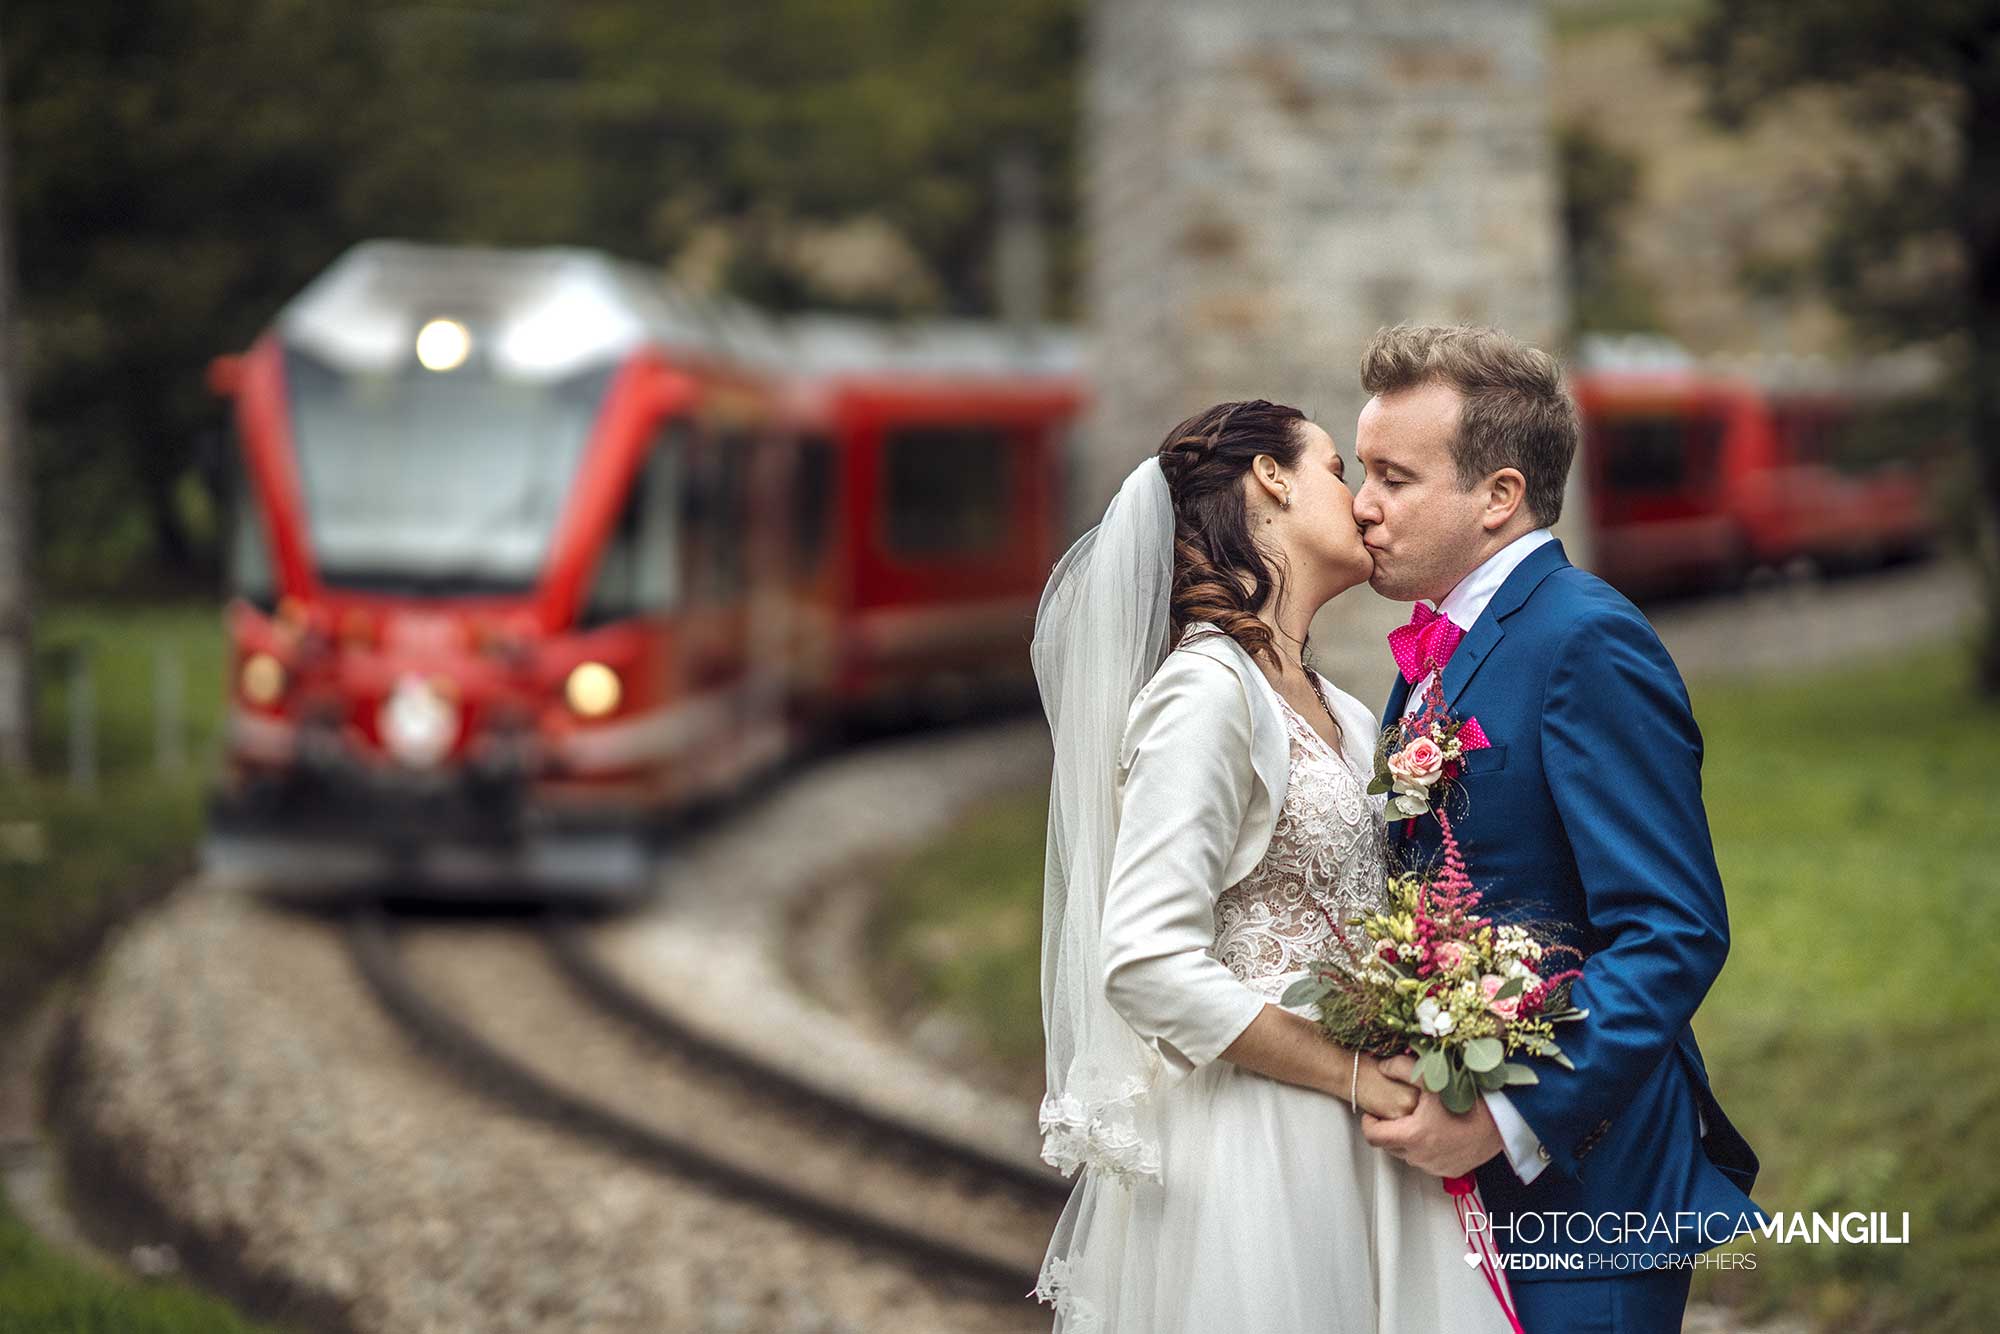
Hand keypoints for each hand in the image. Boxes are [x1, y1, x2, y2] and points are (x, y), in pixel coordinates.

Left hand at [1359, 1055, 1503, 1176]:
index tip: (1375, 1113)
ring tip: (1420, 1121)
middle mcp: (1421, 1157)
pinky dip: (1426, 1150)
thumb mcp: (1432, 1078)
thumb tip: (1382, 1066)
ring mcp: (1436, 1166)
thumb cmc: (1469, 1099)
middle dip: (1389, 1130)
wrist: (1502, 1119)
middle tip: (1397, 1114)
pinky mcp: (1451, 1171)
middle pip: (1389, 1147)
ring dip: (1408, 1141)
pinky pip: (1428, 1163)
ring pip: (1408, 1156)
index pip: (1373, 1137)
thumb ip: (1402, 1069)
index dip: (1369, 1123)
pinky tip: (1437, 1133)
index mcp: (1413, 1135)